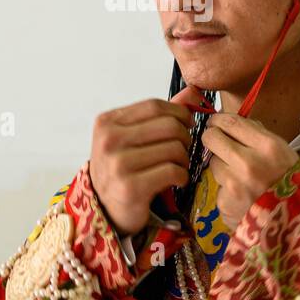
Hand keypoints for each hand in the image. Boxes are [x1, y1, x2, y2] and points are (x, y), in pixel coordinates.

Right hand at [89, 89, 198, 235]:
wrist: (106, 208)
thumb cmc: (123, 167)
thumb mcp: (133, 136)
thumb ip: (161, 114)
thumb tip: (193, 91)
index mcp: (107, 122)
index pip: (154, 106)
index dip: (178, 113)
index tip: (186, 124)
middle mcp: (109, 141)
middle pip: (168, 126)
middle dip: (184, 137)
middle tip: (183, 150)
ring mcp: (117, 165)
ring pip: (173, 149)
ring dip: (184, 159)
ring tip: (178, 166)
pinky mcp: (131, 188)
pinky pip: (172, 172)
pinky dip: (182, 176)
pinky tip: (177, 180)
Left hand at [202, 113, 299, 230]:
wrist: (296, 225)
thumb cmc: (293, 185)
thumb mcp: (285, 154)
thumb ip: (260, 137)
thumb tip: (235, 124)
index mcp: (267, 147)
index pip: (231, 122)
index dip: (219, 119)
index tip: (216, 122)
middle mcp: (247, 163)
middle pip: (212, 138)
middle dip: (213, 138)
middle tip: (218, 143)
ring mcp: (233, 184)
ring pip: (213, 164)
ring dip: (222, 167)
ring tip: (240, 178)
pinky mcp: (224, 203)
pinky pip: (219, 188)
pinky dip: (227, 191)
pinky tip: (241, 197)